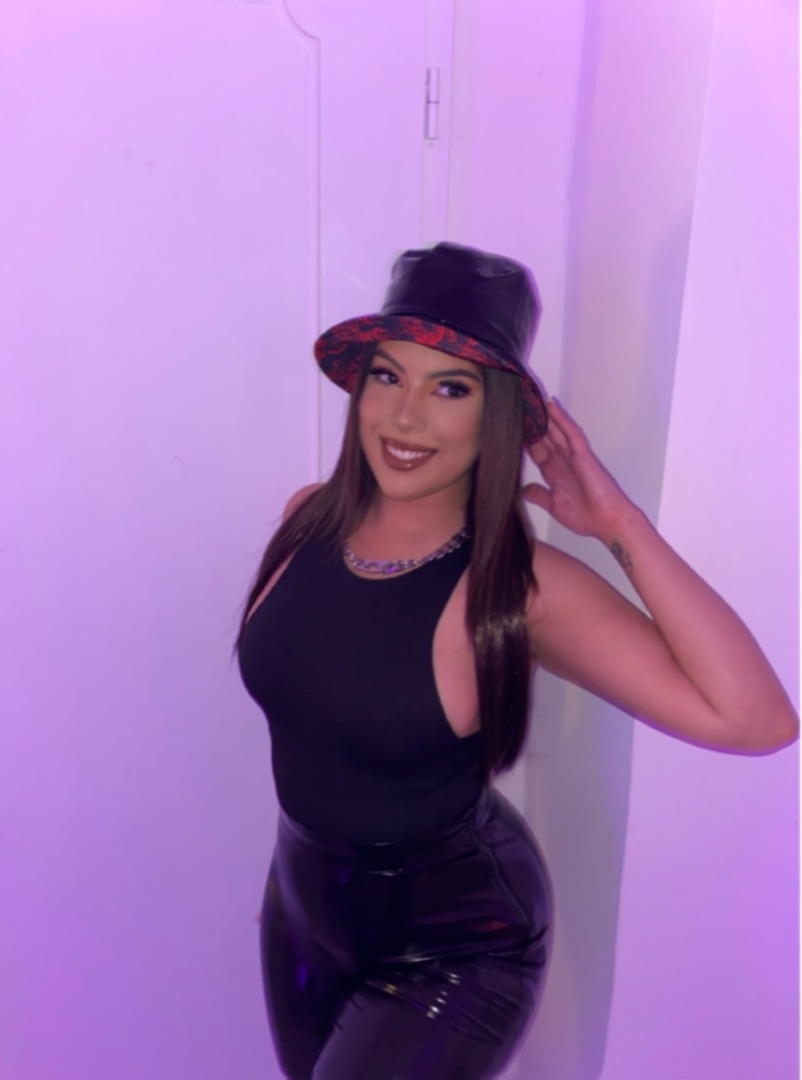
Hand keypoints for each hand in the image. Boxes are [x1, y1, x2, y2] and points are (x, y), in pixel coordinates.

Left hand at [523, 398, 634, 542]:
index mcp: (553, 472)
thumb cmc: (585, 517)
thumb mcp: (553, 505)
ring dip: (544, 416)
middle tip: (518, 405)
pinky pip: (571, 433)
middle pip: (543, 436)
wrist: (607, 522)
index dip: (523, 439)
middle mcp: (561, 461)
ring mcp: (572, 456)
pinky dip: (561, 419)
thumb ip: (539, 495)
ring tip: (531, 399)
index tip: (509, 427)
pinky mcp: (583, 455)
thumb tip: (523, 490)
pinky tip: (551, 406)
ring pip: (555, 430)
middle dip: (531, 423)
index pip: (535, 450)